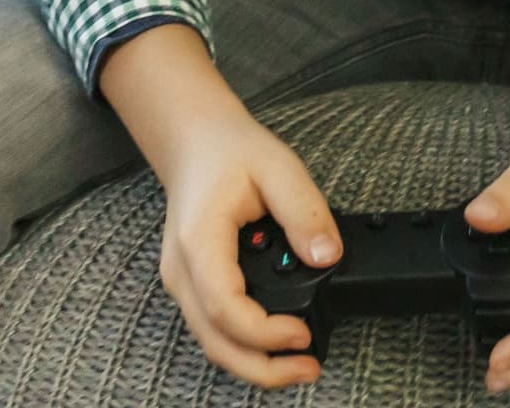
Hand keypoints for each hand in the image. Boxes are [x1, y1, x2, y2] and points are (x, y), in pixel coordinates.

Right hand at [158, 103, 342, 388]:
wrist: (195, 140)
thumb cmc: (231, 150)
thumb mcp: (278, 166)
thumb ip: (304, 211)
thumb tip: (327, 255)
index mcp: (199, 241)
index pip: (225, 308)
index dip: (265, 333)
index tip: (304, 334)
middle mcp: (182, 271)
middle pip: (215, 342)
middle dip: (262, 369)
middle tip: (309, 369)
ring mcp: (183, 282)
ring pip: (212, 343)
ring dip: (254, 363)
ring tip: (300, 364)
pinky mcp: (192, 286)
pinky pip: (214, 328)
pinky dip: (244, 345)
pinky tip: (276, 341)